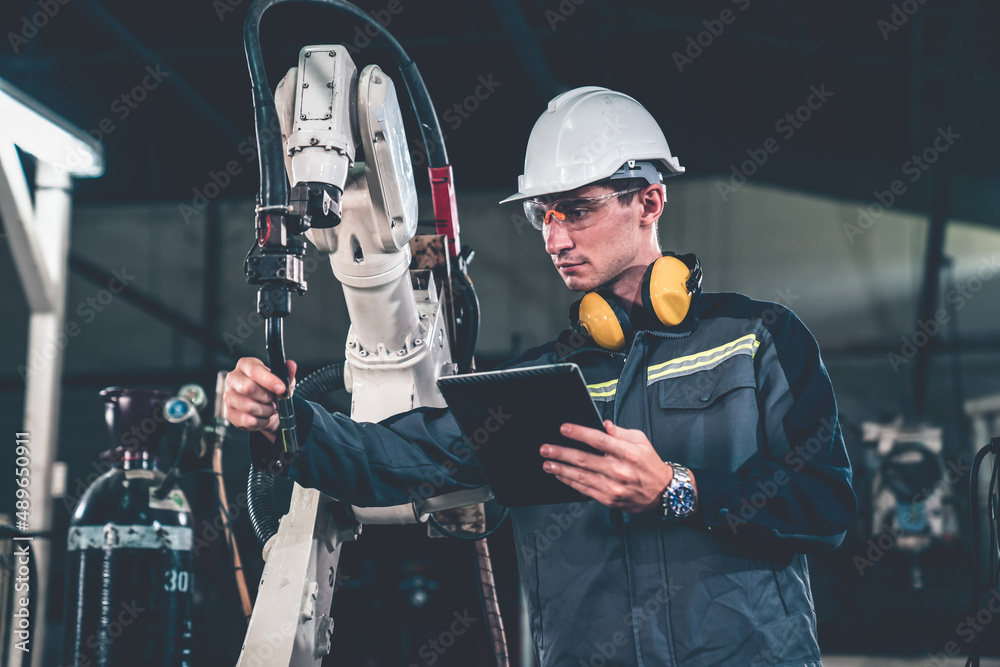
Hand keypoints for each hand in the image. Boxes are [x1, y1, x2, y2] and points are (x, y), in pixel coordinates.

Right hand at [224, 357, 296, 443]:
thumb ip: (287, 373)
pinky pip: (248, 421)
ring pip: (249, 406)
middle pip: (248, 388)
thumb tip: (291, 365)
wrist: (266, 408)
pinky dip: (261, 422)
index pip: (254, 370)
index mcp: (245, 365)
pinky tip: (263, 417)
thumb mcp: (282, 381)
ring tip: (269, 408)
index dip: (269, 380)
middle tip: (273, 399)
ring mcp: (229, 396)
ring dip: (266, 410)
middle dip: (267, 397)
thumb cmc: (271, 391)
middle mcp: (233, 379)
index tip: (281, 388)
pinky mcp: (229, 413)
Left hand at [540, 420, 691, 513]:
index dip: (579, 433)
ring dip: (561, 469)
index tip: (564, 429)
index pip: (599, 440)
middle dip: (561, 453)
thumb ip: (620, 433)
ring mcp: (613, 486)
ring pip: (581, 476)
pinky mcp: (609, 499)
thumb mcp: (641, 441)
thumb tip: (604, 425)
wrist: (663, 492)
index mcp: (628, 453)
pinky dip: (570, 482)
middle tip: (545, 449)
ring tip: (547, 463)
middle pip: (584, 459)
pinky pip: (585, 489)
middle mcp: (619, 470)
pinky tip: (560, 475)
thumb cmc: (650, 464)